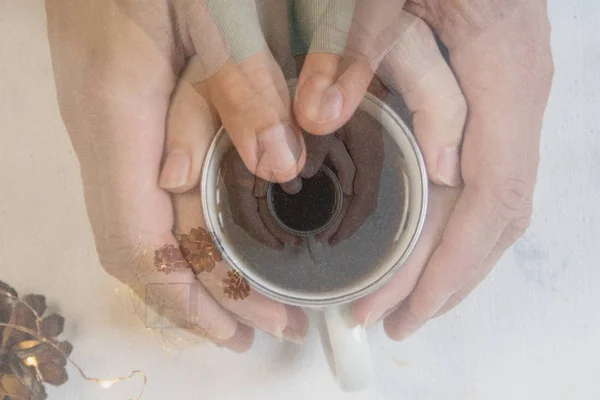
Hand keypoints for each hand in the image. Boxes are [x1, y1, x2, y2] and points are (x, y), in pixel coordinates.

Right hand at [46, 0, 307, 349]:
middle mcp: (104, 140)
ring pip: (137, 232)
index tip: (248, 325)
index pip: (144, 244)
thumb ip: (240, 82)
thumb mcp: (208, 7)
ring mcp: (106, 132)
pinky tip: (212, 241)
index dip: (195, 296)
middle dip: (198, 301)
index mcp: (119, 119)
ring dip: (189, 275)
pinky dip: (177, 238)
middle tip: (261, 325)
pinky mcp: (118, 119)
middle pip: (137, 254)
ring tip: (245, 299)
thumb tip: (280, 166)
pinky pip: (140, 202)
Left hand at [310, 0, 551, 338]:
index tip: (405, 309)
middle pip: (494, 214)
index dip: (449, 263)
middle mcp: (515, 94)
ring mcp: (505, 96)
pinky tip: (418, 239)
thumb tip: (321, 118)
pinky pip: (480, 175)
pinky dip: (450, 220)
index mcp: (503, 73)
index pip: (489, 196)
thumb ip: (357, 46)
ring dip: (449, 258)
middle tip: (389, 319)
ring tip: (400, 298)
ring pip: (492, 200)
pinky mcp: (485, 94)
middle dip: (445, 277)